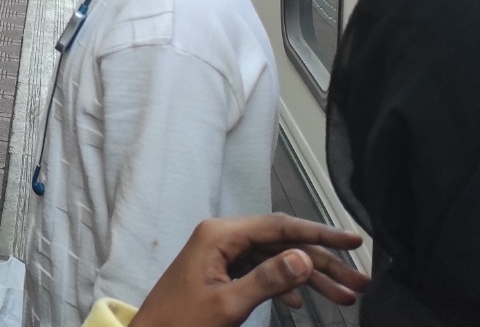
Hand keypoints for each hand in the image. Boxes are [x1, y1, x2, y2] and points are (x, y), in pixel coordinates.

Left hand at [132, 213, 368, 326]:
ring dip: (309, 277)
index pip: (279, 226)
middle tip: (361, 283)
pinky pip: (260, 272)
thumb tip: (305, 257)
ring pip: (275, 259)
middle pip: (282, 243)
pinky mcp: (219, 272)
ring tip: (346, 299)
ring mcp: (220, 254)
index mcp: (220, 235)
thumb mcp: (229, 304)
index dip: (320, 233)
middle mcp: (221, 237)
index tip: (354, 242)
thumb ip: (268, 280)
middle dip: (322, 262)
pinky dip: (284, 285)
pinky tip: (301, 303)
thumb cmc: (182, 322)